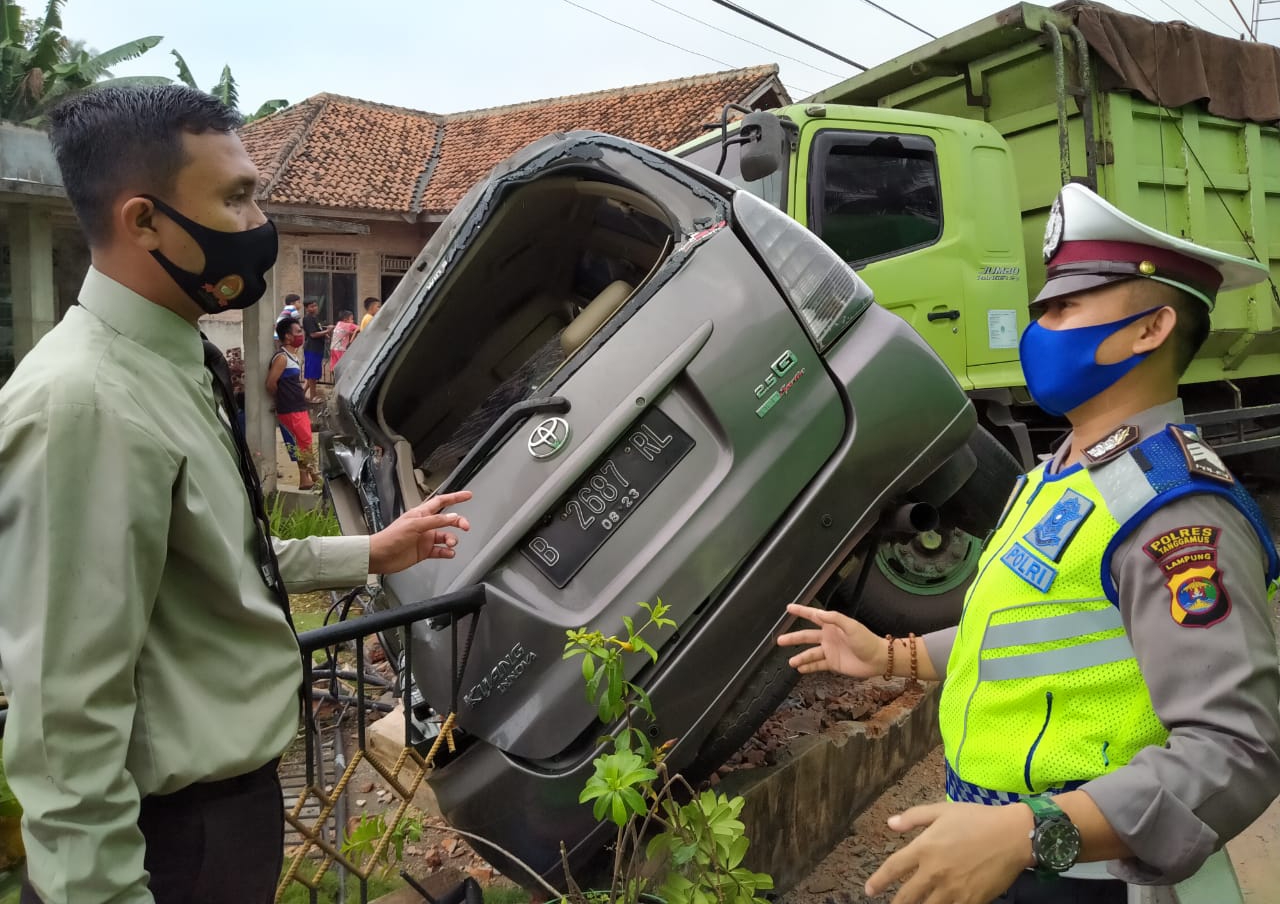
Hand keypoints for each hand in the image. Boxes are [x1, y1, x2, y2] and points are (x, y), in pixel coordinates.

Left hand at [369, 491, 471, 574]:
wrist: (379, 556)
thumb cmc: (390, 537)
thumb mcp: (414, 525)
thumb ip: (435, 521)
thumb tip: (453, 516)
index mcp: (421, 514)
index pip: (441, 502)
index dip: (455, 497)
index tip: (467, 495)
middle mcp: (425, 525)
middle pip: (447, 520)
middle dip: (458, 522)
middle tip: (466, 526)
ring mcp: (425, 539)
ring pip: (446, 537)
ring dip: (452, 540)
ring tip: (451, 544)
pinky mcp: (424, 552)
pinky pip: (440, 551)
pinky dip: (447, 552)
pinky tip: (449, 553)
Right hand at [776, 603, 883, 677]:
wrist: (878, 659)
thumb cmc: (867, 640)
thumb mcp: (851, 626)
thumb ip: (835, 619)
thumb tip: (819, 614)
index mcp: (832, 625)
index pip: (813, 616)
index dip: (801, 611)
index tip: (789, 608)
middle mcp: (828, 637)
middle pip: (806, 636)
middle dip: (793, 637)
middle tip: (779, 640)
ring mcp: (829, 651)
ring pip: (810, 653)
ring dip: (800, 657)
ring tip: (790, 661)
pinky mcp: (833, 663)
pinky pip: (817, 665)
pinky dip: (808, 667)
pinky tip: (800, 669)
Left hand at [866, 801, 1032, 903]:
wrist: (1013, 835)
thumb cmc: (976, 819)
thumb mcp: (942, 810)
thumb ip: (913, 817)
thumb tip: (890, 824)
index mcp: (924, 848)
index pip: (893, 868)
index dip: (878, 881)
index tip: (869, 890)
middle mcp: (934, 872)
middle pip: (906, 897)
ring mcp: (953, 890)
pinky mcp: (971, 901)